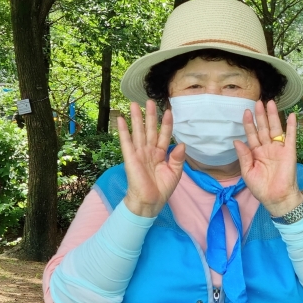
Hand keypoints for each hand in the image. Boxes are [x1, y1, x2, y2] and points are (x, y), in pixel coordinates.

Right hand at [116, 101, 185, 215]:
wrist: (150, 202)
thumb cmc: (162, 188)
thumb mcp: (174, 172)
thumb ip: (177, 158)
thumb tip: (181, 144)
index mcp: (160, 153)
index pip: (164, 135)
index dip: (166, 124)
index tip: (169, 111)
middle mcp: (149, 150)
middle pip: (150, 129)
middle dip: (150, 115)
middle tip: (150, 100)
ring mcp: (139, 153)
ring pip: (138, 132)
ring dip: (136, 118)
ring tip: (134, 104)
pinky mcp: (130, 158)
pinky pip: (126, 142)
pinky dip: (123, 130)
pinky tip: (120, 119)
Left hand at [236, 100, 302, 215]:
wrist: (276, 198)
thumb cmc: (261, 188)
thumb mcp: (247, 172)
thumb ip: (243, 156)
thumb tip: (236, 141)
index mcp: (256, 153)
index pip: (251, 134)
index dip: (248, 123)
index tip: (245, 112)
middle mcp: (267, 148)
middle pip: (263, 128)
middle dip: (260, 115)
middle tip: (257, 102)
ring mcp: (279, 149)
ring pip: (275, 129)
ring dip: (273, 116)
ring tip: (270, 103)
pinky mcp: (289, 152)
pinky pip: (290, 137)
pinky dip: (292, 126)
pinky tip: (291, 115)